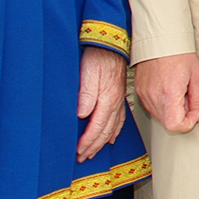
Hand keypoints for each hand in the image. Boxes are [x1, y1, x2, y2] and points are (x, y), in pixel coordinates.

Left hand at [77, 46, 127, 160]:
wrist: (110, 41)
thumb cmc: (97, 55)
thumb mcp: (88, 73)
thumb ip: (86, 95)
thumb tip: (82, 115)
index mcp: (107, 99)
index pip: (97, 127)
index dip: (87, 142)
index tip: (78, 151)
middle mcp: (115, 102)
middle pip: (105, 131)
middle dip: (94, 146)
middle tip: (84, 157)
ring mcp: (118, 100)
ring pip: (112, 127)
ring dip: (103, 142)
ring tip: (94, 151)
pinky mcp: (118, 95)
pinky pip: (119, 119)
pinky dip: (114, 131)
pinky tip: (112, 136)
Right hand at [135, 51, 198, 133]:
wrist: (160, 40)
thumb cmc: (178, 53)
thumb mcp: (197, 75)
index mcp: (169, 93)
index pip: (175, 125)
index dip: (188, 123)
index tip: (195, 112)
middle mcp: (153, 97)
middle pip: (167, 123)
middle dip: (182, 116)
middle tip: (188, 98)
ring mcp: (144, 95)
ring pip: (160, 117)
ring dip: (172, 111)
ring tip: (179, 91)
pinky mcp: (140, 92)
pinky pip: (152, 107)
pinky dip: (163, 105)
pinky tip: (169, 90)